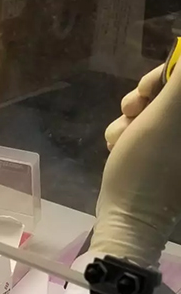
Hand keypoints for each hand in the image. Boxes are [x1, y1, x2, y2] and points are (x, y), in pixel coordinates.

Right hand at [91, 65, 180, 265]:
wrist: (127, 219)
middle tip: (132, 112)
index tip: (147, 90)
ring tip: (121, 138)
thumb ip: (179, 80)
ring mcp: (174, 145)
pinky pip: (144, 129)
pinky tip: (118, 148)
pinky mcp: (162, 155)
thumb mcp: (166, 116)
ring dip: (130, 117)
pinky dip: (127, 134)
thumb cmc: (146, 169)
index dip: (166, 74)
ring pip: (152, 110)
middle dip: (143, 98)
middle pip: (169, 92)